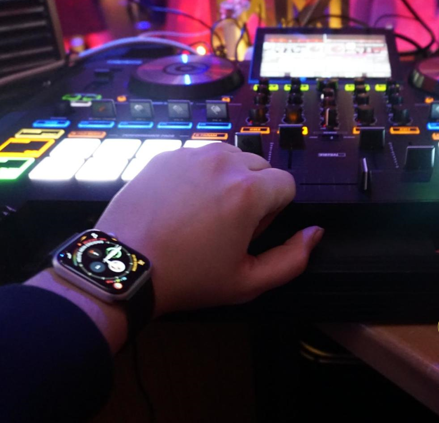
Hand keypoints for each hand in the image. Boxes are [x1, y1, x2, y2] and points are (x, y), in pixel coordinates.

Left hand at [96, 143, 322, 315]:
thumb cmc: (186, 277)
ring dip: (227, 180)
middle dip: (254, 192)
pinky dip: (198, 175)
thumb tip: (314, 234)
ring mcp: (191, 155)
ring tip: (204, 213)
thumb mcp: (247, 282)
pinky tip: (181, 205)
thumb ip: (292, 259)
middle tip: (227, 225)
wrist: (124, 266)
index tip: (251, 230)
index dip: (275, 210)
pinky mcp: (165, 155)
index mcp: (249, 190)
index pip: (287, 183)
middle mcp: (223, 162)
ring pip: (230, 158)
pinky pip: (198, 157)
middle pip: (260, 167)